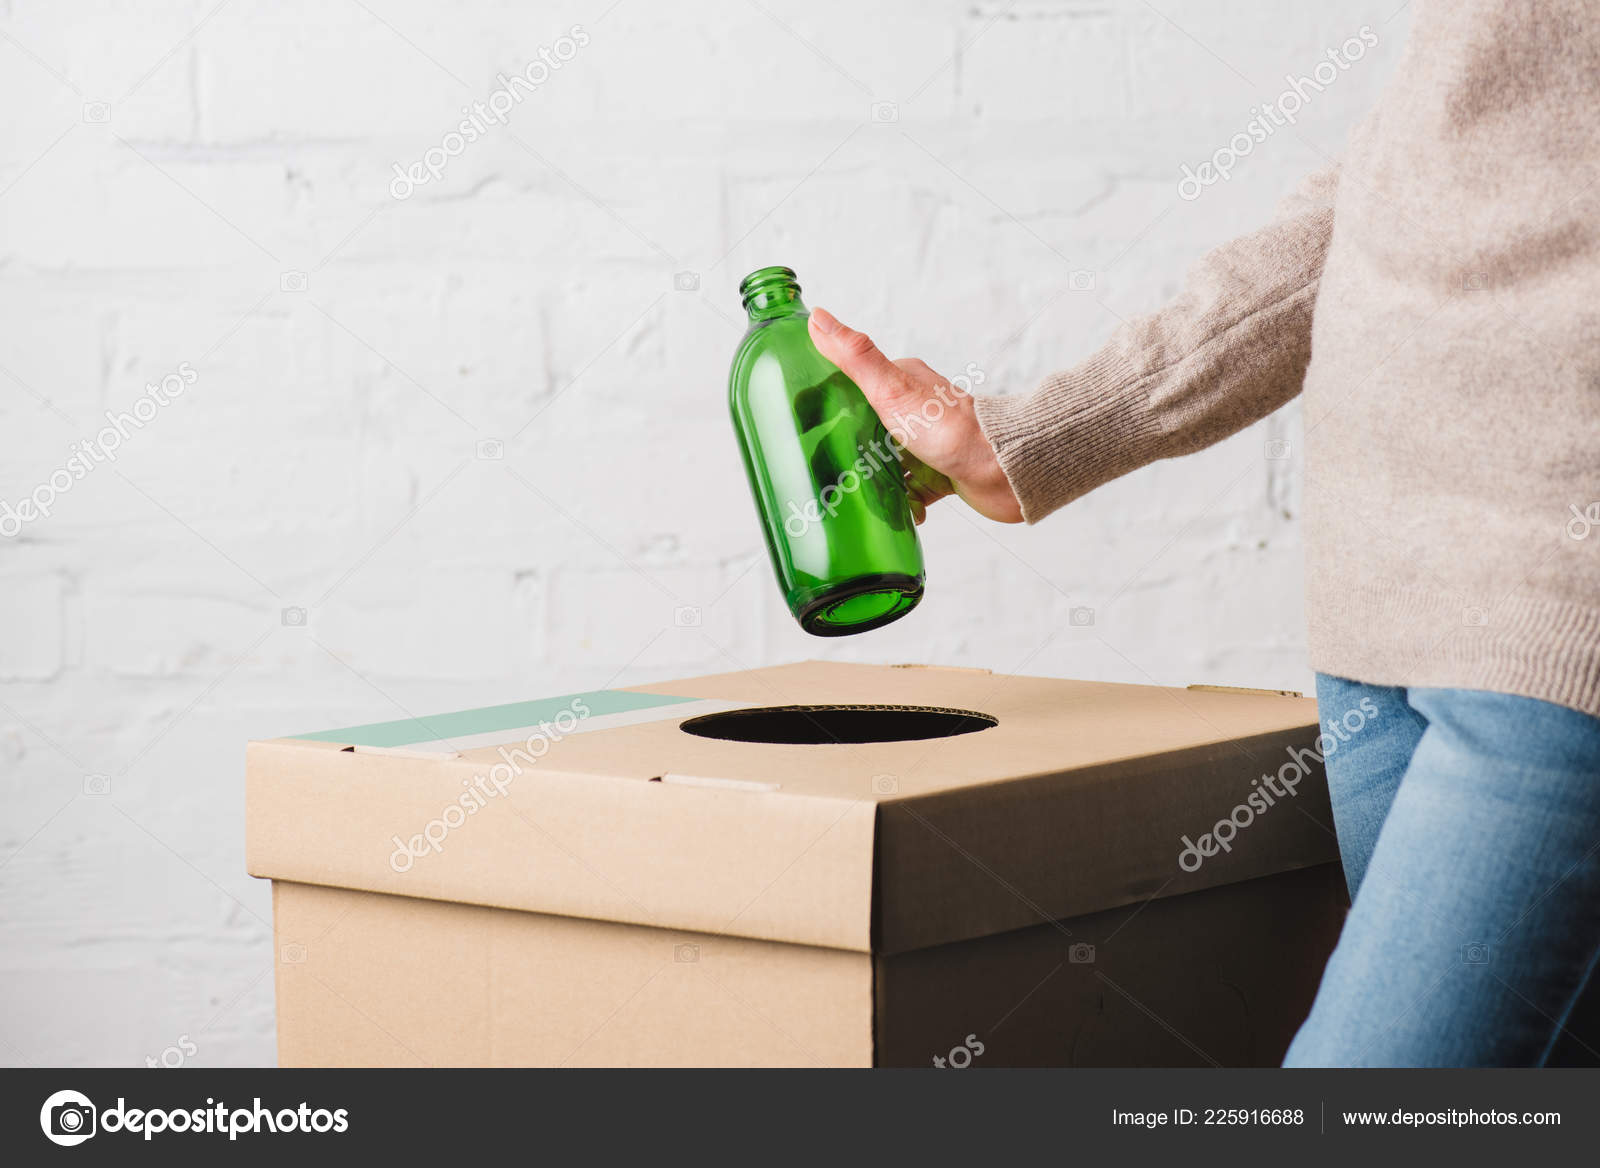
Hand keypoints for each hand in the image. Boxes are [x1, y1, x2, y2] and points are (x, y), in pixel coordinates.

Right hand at [808, 307, 1021, 523]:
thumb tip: (818, 318)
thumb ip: (855, 357)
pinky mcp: (942, 473)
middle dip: (844, 449)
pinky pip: (912, 491)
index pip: (852, 386)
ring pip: (886, 462)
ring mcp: (928, 443)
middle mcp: (916, 409)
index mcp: (902, 381)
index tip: (801, 425)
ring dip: (871, 480)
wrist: (1003, 470)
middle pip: (865, 428)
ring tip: (849, 497)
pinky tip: (892, 514)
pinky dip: (901, 504)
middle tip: (820, 471)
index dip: (825, 404)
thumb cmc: (949, 429)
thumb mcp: (891, 389)